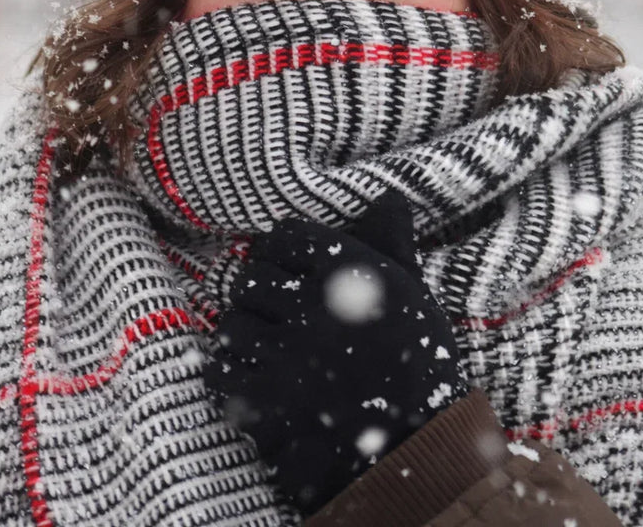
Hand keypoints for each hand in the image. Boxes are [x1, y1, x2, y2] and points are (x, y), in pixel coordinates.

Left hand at [203, 189, 467, 514]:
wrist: (421, 445)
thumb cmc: (418, 362)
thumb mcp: (410, 292)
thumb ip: (389, 241)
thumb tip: (388, 197)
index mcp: (348, 271)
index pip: (284, 237)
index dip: (279, 249)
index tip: (283, 265)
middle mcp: (313, 305)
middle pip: (251, 278)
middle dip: (256, 293)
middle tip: (269, 308)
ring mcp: (287, 355)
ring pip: (233, 325)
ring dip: (241, 334)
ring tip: (261, 344)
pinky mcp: (268, 402)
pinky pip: (221, 372)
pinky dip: (228, 373)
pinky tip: (248, 377)